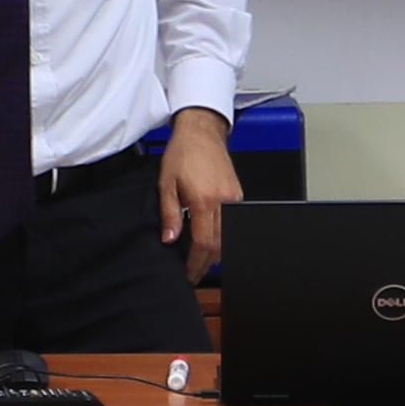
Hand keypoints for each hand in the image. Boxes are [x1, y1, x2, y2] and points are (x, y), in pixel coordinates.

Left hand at [155, 109, 243, 277]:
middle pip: (219, 245)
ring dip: (215, 252)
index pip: (203, 243)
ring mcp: (234, 199)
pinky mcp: (238, 195)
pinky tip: (210, 240)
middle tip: (194, 272)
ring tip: (200, 260)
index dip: (196, 263)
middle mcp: (223, 202)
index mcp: (204, 201)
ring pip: (229, 237)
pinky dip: (222, 237)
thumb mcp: (167, 184)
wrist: (201, 132)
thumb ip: (169, 215)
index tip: (189, 273)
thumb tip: (169, 239)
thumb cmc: (183, 153)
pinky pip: (233, 223)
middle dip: (206, 263)